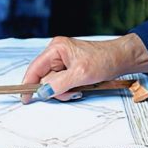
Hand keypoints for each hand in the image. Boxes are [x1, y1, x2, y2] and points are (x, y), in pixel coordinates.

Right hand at [21, 34, 147, 101]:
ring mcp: (63, 61)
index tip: (25, 98)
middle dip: (55, 89)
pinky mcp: (69, 69)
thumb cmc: (104, 60)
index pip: (35, 68)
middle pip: (44, 78)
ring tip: (79, 89)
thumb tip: (42, 92)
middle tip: (71, 92)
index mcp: (56, 48)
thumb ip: (59, 84)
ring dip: (64, 91)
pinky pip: (62, 83)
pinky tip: (80, 88)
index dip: (28, 84)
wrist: (122, 59)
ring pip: (53, 83)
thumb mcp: (81, 74)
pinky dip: (69, 89)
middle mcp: (57, 54)